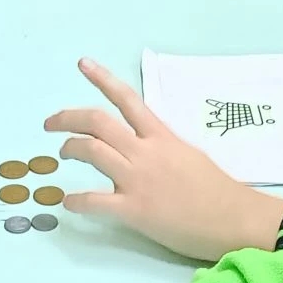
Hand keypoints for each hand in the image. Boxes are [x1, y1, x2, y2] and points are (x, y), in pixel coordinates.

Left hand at [45, 60, 270, 261]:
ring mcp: (138, 179)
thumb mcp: (187, 153)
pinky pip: (95, 201)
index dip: (101, 79)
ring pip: (93, 152)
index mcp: (160, 135)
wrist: (232, 218)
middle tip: (50, 123)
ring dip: (71, 149)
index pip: (127, 98)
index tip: (81, 64)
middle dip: (68, 118)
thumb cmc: (215, 188)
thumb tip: (142, 142)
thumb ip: (160, 145)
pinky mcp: (134, 210)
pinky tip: (67, 203)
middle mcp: (145, 151)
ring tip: (63, 153)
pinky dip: (76, 201)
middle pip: (98, 122)